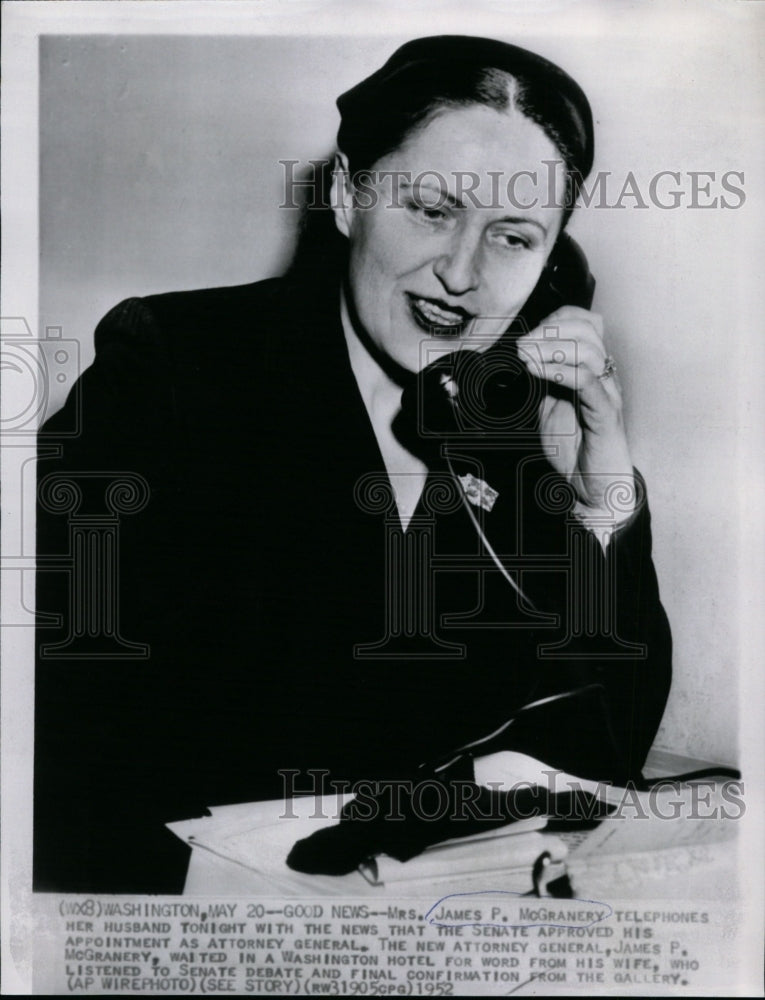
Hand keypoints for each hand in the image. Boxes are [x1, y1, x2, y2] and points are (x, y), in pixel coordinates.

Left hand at [515, 305, 636, 521]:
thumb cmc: (575, 450)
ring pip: (589, 350)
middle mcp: (604, 375)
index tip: (526, 337)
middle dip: (550, 330)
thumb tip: (516, 360)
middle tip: (522, 346)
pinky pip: (588, 382)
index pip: (583, 323)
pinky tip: (539, 371)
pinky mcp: (606, 414)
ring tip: (526, 357)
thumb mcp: (546, 407)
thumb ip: (538, 382)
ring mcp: (608, 393)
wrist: (593, 487)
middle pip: (588, 329)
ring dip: (551, 348)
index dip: (554, 321)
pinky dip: (561, 371)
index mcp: (592, 369)